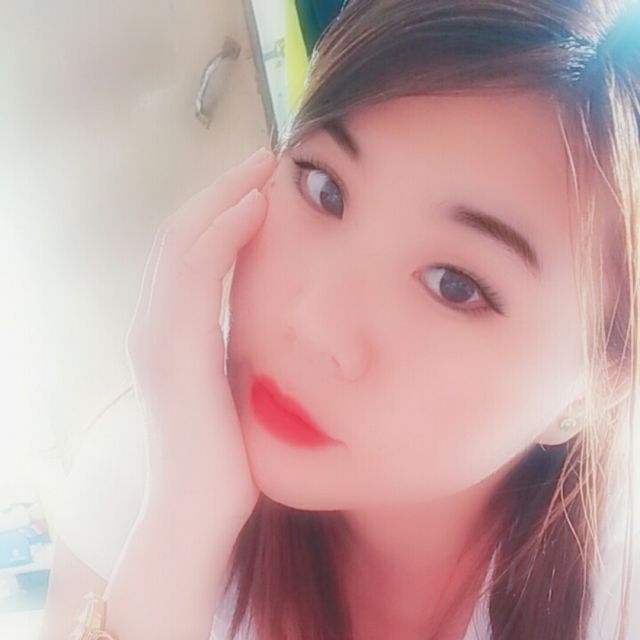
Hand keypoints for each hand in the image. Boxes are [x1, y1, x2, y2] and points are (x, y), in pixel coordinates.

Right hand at [125, 146, 276, 529]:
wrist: (201, 506)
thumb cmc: (228, 449)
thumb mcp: (234, 381)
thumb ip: (239, 344)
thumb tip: (273, 316)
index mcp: (173, 328)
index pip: (191, 248)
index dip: (222, 208)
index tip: (263, 182)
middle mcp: (155, 321)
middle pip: (182, 231)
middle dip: (223, 189)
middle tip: (265, 158)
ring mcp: (158, 332)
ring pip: (182, 240)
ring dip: (223, 197)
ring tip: (263, 166)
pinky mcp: (174, 348)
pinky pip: (196, 272)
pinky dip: (224, 233)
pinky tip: (256, 207)